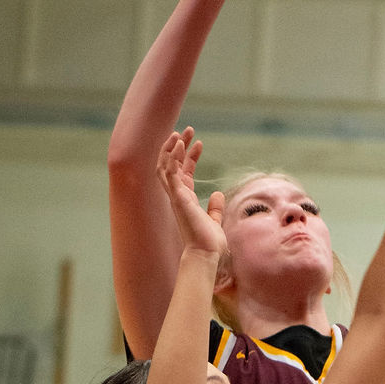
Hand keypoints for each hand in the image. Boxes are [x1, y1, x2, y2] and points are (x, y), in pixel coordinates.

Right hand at [156, 129, 226, 257]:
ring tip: (181, 132)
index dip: (190, 156)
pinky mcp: (177, 197)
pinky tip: (179, 144)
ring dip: (171, 148)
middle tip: (188, 130)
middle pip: (172, 165)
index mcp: (185, 199)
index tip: (199, 143)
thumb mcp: (215, 220)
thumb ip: (215, 208)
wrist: (207, 253)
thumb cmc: (209, 241)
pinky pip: (170, 172)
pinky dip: (172, 157)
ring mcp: (176, 196)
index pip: (184, 171)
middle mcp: (178, 195)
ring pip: (166, 166)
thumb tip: (219, 194)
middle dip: (178, 146)